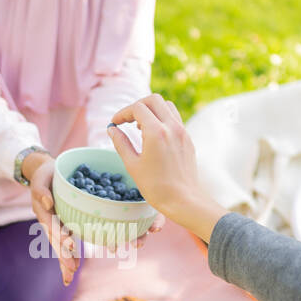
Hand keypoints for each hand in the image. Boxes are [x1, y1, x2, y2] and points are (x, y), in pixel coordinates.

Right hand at [25, 153, 80, 286]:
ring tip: (70, 275)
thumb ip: (41, 190)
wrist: (42, 172)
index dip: (61, 235)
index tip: (71, 244)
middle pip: (55, 241)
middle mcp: (47, 220)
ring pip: (58, 246)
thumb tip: (48, 202)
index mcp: (43, 209)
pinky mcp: (59, 225)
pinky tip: (74, 266)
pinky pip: (63, 243)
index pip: (52, 224)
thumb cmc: (45, 173)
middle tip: (72, 270)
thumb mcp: (41, 177)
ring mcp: (52, 224)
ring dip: (64, 261)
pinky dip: (68, 255)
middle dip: (63, 255)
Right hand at [106, 94, 225, 244]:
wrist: (184, 200)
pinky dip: (162, 119)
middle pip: (153, 100)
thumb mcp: (133, 165)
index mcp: (156, 132)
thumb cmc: (156, 187)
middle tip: (127, 120)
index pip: (137, 108)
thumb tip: (112, 130)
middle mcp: (172, 127)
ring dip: (151, 110)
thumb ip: (121, 143)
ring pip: (167, 106)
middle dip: (137, 106)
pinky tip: (154, 135)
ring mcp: (183, 132)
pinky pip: (175, 119)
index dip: (123, 113)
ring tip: (140, 127)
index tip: (115, 123)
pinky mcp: (188, 139)